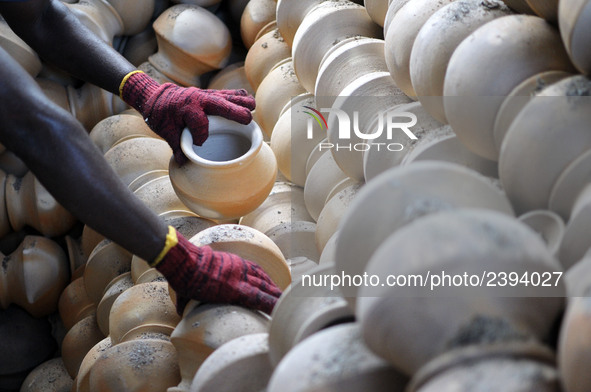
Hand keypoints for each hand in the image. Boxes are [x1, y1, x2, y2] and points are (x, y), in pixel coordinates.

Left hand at [120, 71, 255, 163]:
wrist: (157, 96)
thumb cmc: (161, 115)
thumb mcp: (165, 132)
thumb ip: (176, 146)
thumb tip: (184, 162)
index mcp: (186, 109)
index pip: (199, 123)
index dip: (201, 136)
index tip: (199, 145)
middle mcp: (198, 99)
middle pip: (219, 104)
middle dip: (234, 111)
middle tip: (248, 119)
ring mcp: (206, 95)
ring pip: (226, 96)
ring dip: (241, 101)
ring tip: (253, 106)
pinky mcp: (211, 94)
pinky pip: (227, 93)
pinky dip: (238, 96)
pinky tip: (249, 100)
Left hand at [153, 228, 281, 314]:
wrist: (186, 260)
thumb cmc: (186, 283)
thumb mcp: (191, 300)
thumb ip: (190, 307)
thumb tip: (183, 314)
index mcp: (233, 291)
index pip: (259, 299)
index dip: (272, 305)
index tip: (280, 310)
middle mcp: (239, 278)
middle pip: (264, 287)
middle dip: (277, 296)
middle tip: (286, 303)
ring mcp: (239, 267)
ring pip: (261, 276)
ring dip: (271, 285)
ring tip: (279, 293)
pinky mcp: (235, 260)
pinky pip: (254, 268)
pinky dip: (262, 274)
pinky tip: (266, 278)